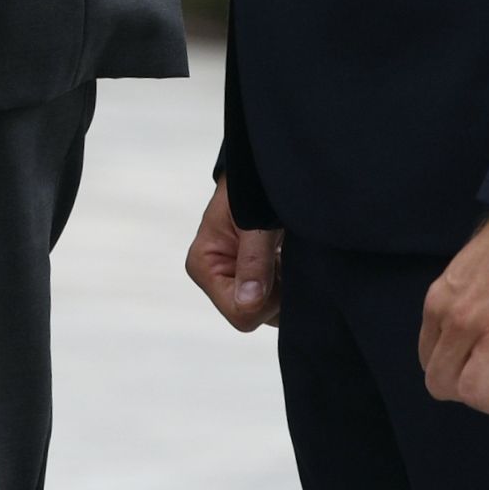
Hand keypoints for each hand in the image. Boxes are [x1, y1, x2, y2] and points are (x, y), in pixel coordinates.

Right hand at [185, 181, 281, 332]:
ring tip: (282, 255)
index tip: (276, 267)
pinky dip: (285, 284)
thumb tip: (248, 302)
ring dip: (283, 288)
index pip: (240, 314)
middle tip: (281, 257)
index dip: (266, 299)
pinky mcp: (248, 280)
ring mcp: (231, 281)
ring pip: (266, 311)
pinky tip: (283, 261)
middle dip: (276, 294)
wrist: (258, 174)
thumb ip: (253, 262)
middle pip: (254, 315)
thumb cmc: (252, 190)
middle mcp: (214, 279)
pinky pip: (272, 300)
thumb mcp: (254, 222)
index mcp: (203, 267)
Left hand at [418, 212, 488, 414]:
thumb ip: (459, 312)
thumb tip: (469, 352)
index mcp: (439, 305)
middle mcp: (459, 320)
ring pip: (476, 394)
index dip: (455, 377)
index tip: (480, 371)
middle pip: (443, 386)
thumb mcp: (464, 279)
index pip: (429, 364)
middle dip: (469, 397)